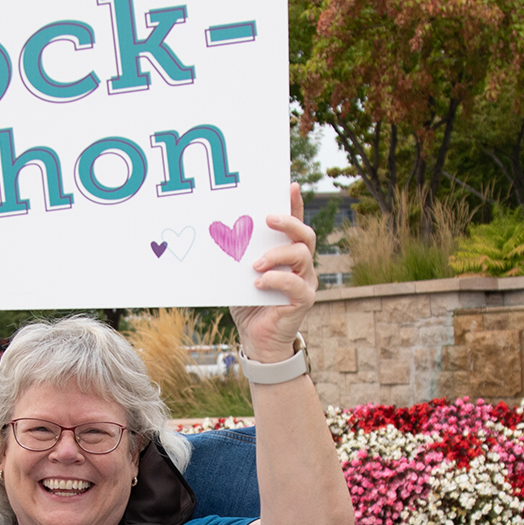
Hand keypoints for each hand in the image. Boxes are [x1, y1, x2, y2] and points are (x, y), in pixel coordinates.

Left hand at [231, 184, 317, 364]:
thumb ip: (240, 255)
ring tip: (255, 264)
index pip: (295, 223)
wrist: (257, 338)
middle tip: (267, 219)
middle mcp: (301, 264)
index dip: (295, 204)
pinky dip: (276, 280)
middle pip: (305, 234)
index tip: (290, 186)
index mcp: (287, 253)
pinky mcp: (303, 300)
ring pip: (302, 255)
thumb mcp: (241, 273)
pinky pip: (296, 284)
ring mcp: (305, 281)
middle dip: (289, 222)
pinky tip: (259, 282)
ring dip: (277, 255)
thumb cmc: (248, 302)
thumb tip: (218, 231)